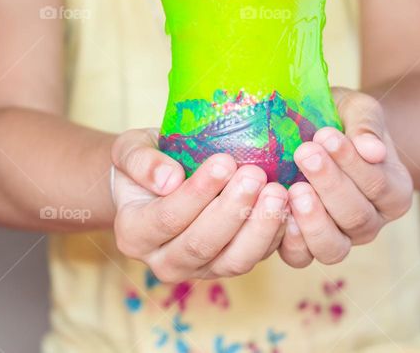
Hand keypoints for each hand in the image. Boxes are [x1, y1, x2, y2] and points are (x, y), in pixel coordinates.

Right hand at [111, 129, 287, 281]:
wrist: (160, 180)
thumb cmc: (146, 161)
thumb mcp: (130, 150)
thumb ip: (141, 162)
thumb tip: (169, 180)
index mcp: (134, 233)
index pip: (168, 217)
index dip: (198, 192)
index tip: (225, 162)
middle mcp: (163, 261)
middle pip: (201, 245)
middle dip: (233, 210)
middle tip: (256, 175)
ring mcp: (199, 269)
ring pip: (234, 261)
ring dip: (260, 227)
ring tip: (278, 192)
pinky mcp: (228, 266)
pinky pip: (256, 258)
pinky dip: (275, 235)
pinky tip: (288, 207)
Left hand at [279, 88, 412, 266]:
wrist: (318, 134)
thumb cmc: (341, 120)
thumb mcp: (358, 109)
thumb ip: (367, 125)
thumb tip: (372, 150)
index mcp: (394, 192)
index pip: (378, 184)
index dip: (351, 162)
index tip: (325, 135)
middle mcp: (372, 222)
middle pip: (357, 217)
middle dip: (329, 184)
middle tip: (304, 153)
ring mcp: (340, 239)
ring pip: (333, 246)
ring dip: (312, 220)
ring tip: (294, 190)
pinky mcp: (307, 247)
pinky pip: (301, 257)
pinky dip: (290, 241)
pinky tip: (279, 214)